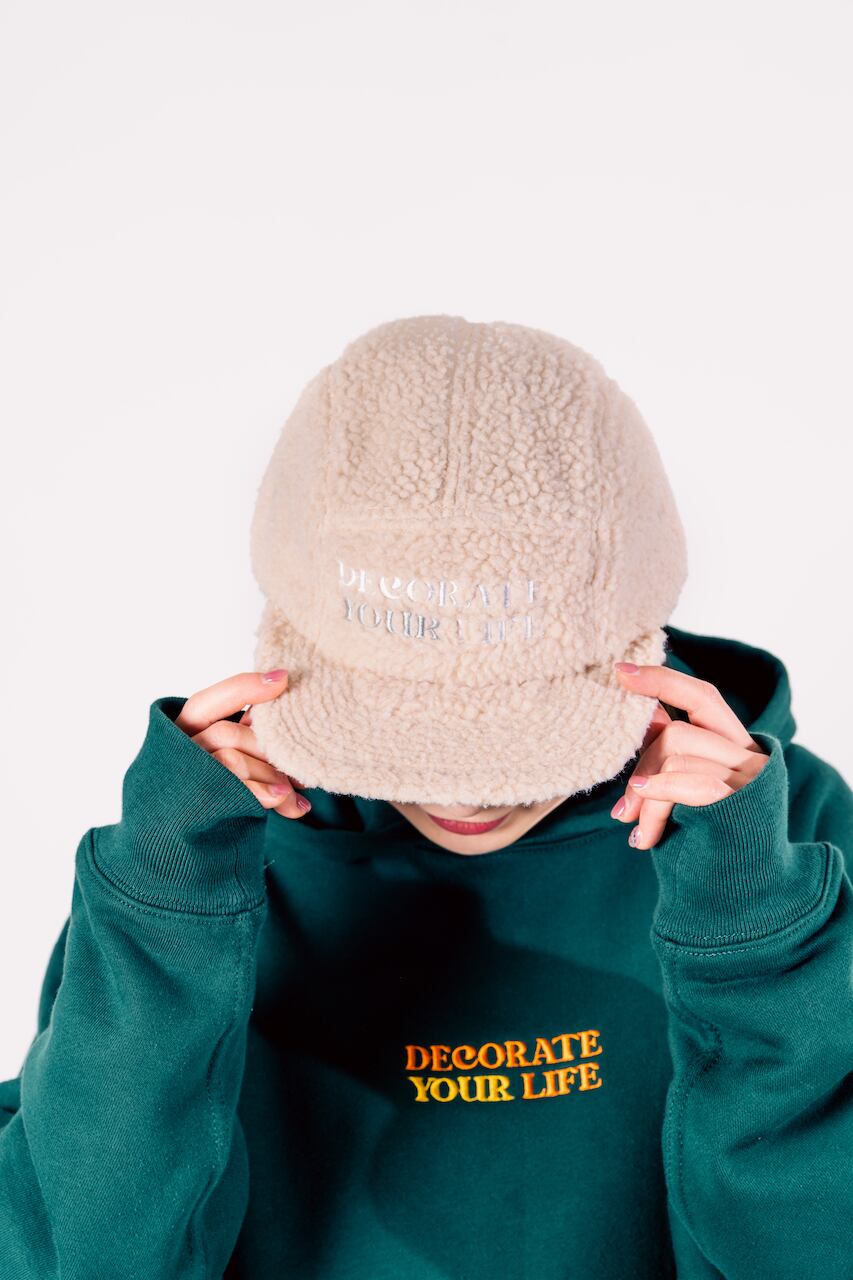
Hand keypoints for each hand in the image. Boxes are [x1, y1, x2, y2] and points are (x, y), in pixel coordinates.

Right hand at [174, 669, 310, 819]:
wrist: (180, 843)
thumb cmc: (219, 790)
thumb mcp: (233, 756)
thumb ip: (251, 739)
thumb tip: (289, 732)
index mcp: (185, 731)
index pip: (207, 703)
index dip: (244, 688)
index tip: (283, 679)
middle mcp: (180, 752)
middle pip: (227, 733)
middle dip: (267, 748)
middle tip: (298, 766)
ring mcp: (186, 780)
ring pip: (231, 760)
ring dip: (270, 774)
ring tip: (293, 791)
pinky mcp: (198, 807)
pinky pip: (235, 793)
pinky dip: (266, 795)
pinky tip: (294, 806)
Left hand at [609, 661, 769, 850]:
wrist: (745, 893)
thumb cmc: (709, 839)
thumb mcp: (688, 787)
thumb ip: (672, 750)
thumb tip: (645, 714)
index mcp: (736, 743)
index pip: (700, 695)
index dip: (661, 680)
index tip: (619, 672)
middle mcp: (748, 755)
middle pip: (676, 730)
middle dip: (640, 762)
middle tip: (623, 803)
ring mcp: (746, 778)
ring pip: (673, 753)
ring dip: (642, 795)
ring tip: (632, 827)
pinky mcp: (737, 802)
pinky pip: (685, 783)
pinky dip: (655, 802)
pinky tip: (642, 833)